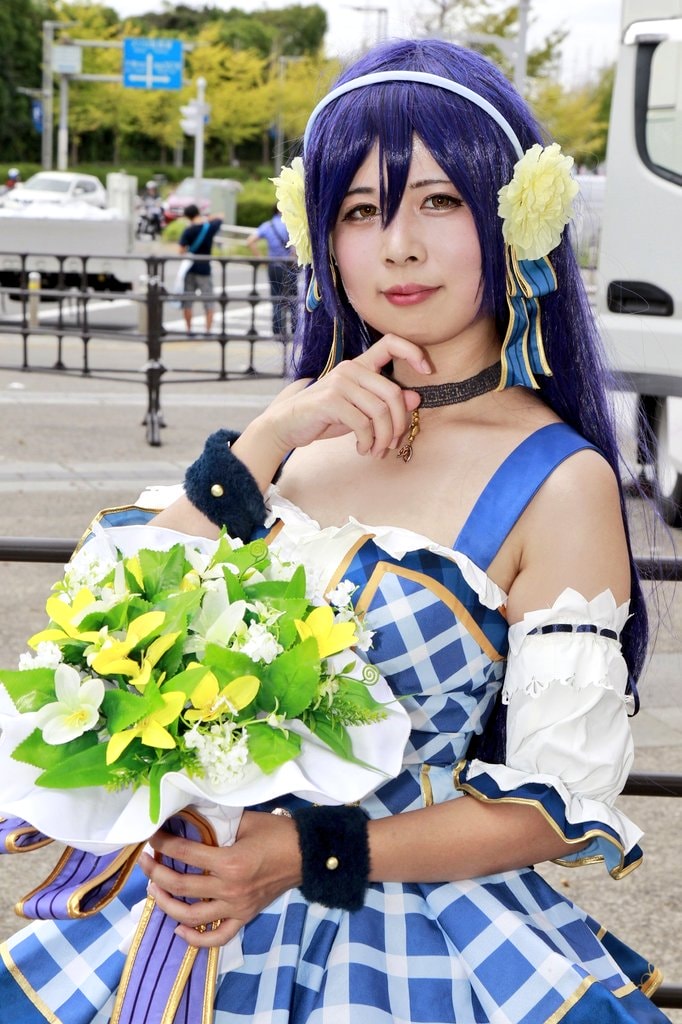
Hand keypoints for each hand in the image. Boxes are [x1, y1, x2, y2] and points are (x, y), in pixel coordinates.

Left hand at [139, 811, 300, 947]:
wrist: (308, 854)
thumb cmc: (278, 832)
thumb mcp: (246, 820)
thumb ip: (217, 821)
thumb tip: (190, 815)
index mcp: (230, 861)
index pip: (185, 853)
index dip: (164, 843)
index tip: (152, 835)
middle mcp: (230, 888)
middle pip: (182, 885)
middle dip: (156, 872)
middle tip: (145, 861)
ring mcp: (237, 906)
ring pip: (192, 916)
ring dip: (167, 904)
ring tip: (154, 890)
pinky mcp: (245, 916)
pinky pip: (218, 936)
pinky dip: (196, 939)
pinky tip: (179, 930)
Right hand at [263, 333, 430, 457]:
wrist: (288, 425)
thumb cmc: (326, 417)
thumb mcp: (360, 411)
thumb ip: (385, 403)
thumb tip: (415, 398)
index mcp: (360, 365)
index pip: (391, 343)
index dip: (413, 352)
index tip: (428, 370)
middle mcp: (351, 368)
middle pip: (392, 392)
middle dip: (399, 424)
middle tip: (393, 443)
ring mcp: (340, 382)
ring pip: (380, 412)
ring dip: (383, 438)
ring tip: (376, 451)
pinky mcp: (330, 400)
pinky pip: (363, 423)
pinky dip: (368, 442)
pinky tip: (362, 449)